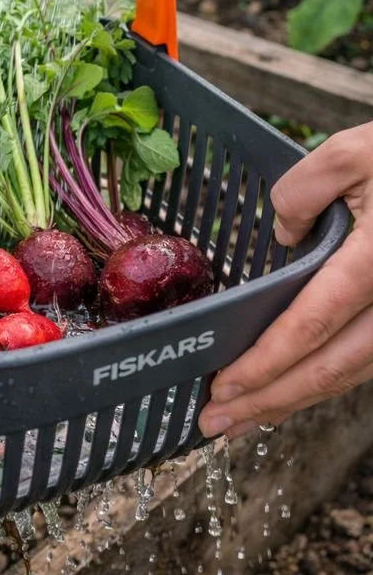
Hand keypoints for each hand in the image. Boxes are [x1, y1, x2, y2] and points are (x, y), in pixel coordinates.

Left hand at [198, 123, 372, 439]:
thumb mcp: (354, 152)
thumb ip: (304, 191)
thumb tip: (284, 235)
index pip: (312, 326)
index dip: (265, 363)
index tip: (224, 385)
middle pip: (331, 369)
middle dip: (269, 401)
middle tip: (217, 422)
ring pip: (353, 373)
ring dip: (297, 398)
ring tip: (247, 415)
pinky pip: (369, 358)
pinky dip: (329, 377)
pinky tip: (296, 384)